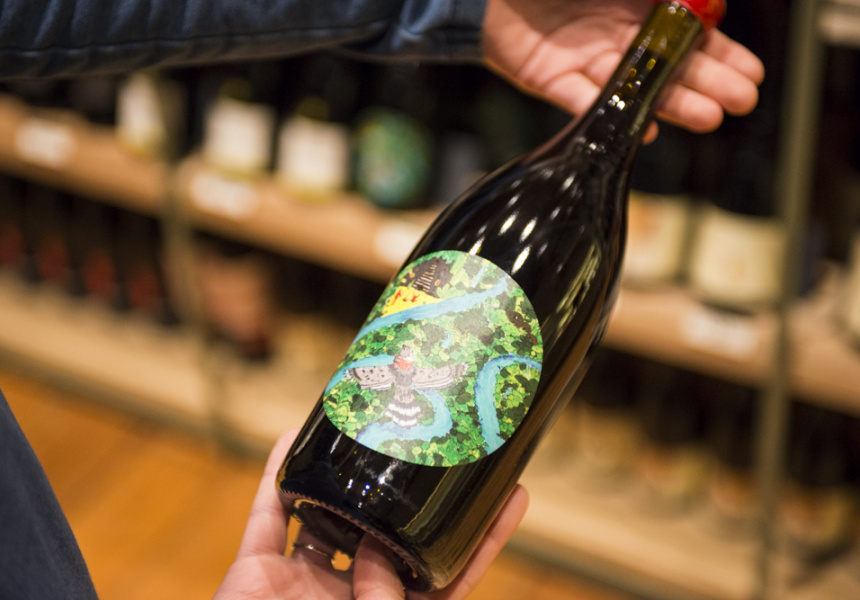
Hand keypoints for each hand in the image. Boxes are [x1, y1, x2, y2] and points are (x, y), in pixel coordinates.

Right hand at [213, 428, 529, 599]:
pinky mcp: (258, 571)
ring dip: (343, 474)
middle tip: (435, 442)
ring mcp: (304, 580)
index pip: (449, 571)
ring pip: (330, 512)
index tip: (513, 494)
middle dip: (409, 490)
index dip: (483, 536)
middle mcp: (352, 594)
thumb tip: (379, 544)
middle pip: (390, 531)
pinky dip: (277, 475)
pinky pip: (269, 514)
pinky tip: (290, 437)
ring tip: (365, 429)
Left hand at [482, 0, 764, 132]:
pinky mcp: (549, 79)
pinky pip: (583, 102)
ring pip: (635, 87)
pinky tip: (647, 132)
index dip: (721, 53)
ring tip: (708, 117)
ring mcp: (585, 58)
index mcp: (637, 2)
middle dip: (708, 82)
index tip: (752, 73)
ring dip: (672, 104)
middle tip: (740, 102)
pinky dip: (611, 116)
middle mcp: (615, 33)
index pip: (689, 34)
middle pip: (669, 66)